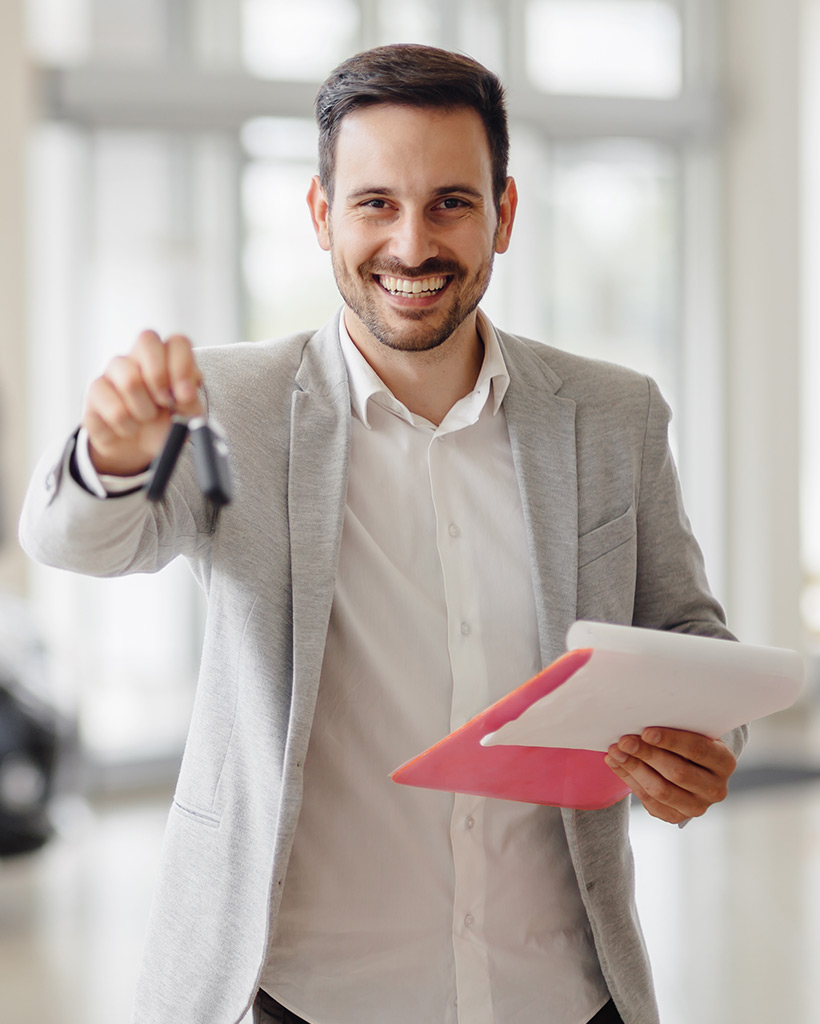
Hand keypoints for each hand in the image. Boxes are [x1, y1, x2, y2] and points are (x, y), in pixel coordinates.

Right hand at [82, 331, 203, 475]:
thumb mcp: (187, 416)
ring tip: (145, 418)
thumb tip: (184, 393)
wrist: (137, 449)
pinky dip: (127, 427)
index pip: (177, 341)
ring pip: (130, 379)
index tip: (185, 396)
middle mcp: (137, 357)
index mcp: (166, 357)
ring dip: (144, 410)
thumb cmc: (164, 424)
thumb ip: (190, 401)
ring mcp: (112, 371)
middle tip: (165, 403)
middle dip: (160, 378)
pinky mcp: (95, 392)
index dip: (183, 366)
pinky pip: (114, 409)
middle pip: (147, 340)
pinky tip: (128, 428)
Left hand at [605, 727, 736, 823]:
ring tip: (615, 751)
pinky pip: (649, 800)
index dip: (670, 741)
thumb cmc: (688, 743)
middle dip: (647, 754)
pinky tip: (616, 763)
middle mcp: (715, 789)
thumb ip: (676, 727)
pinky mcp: (676, 817)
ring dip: (634, 768)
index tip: (646, 732)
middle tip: (624, 741)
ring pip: (661, 790)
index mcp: (724, 762)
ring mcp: (697, 807)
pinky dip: (629, 780)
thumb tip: (641, 721)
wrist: (692, 769)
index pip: (697, 750)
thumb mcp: (692, 732)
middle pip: (677, 772)